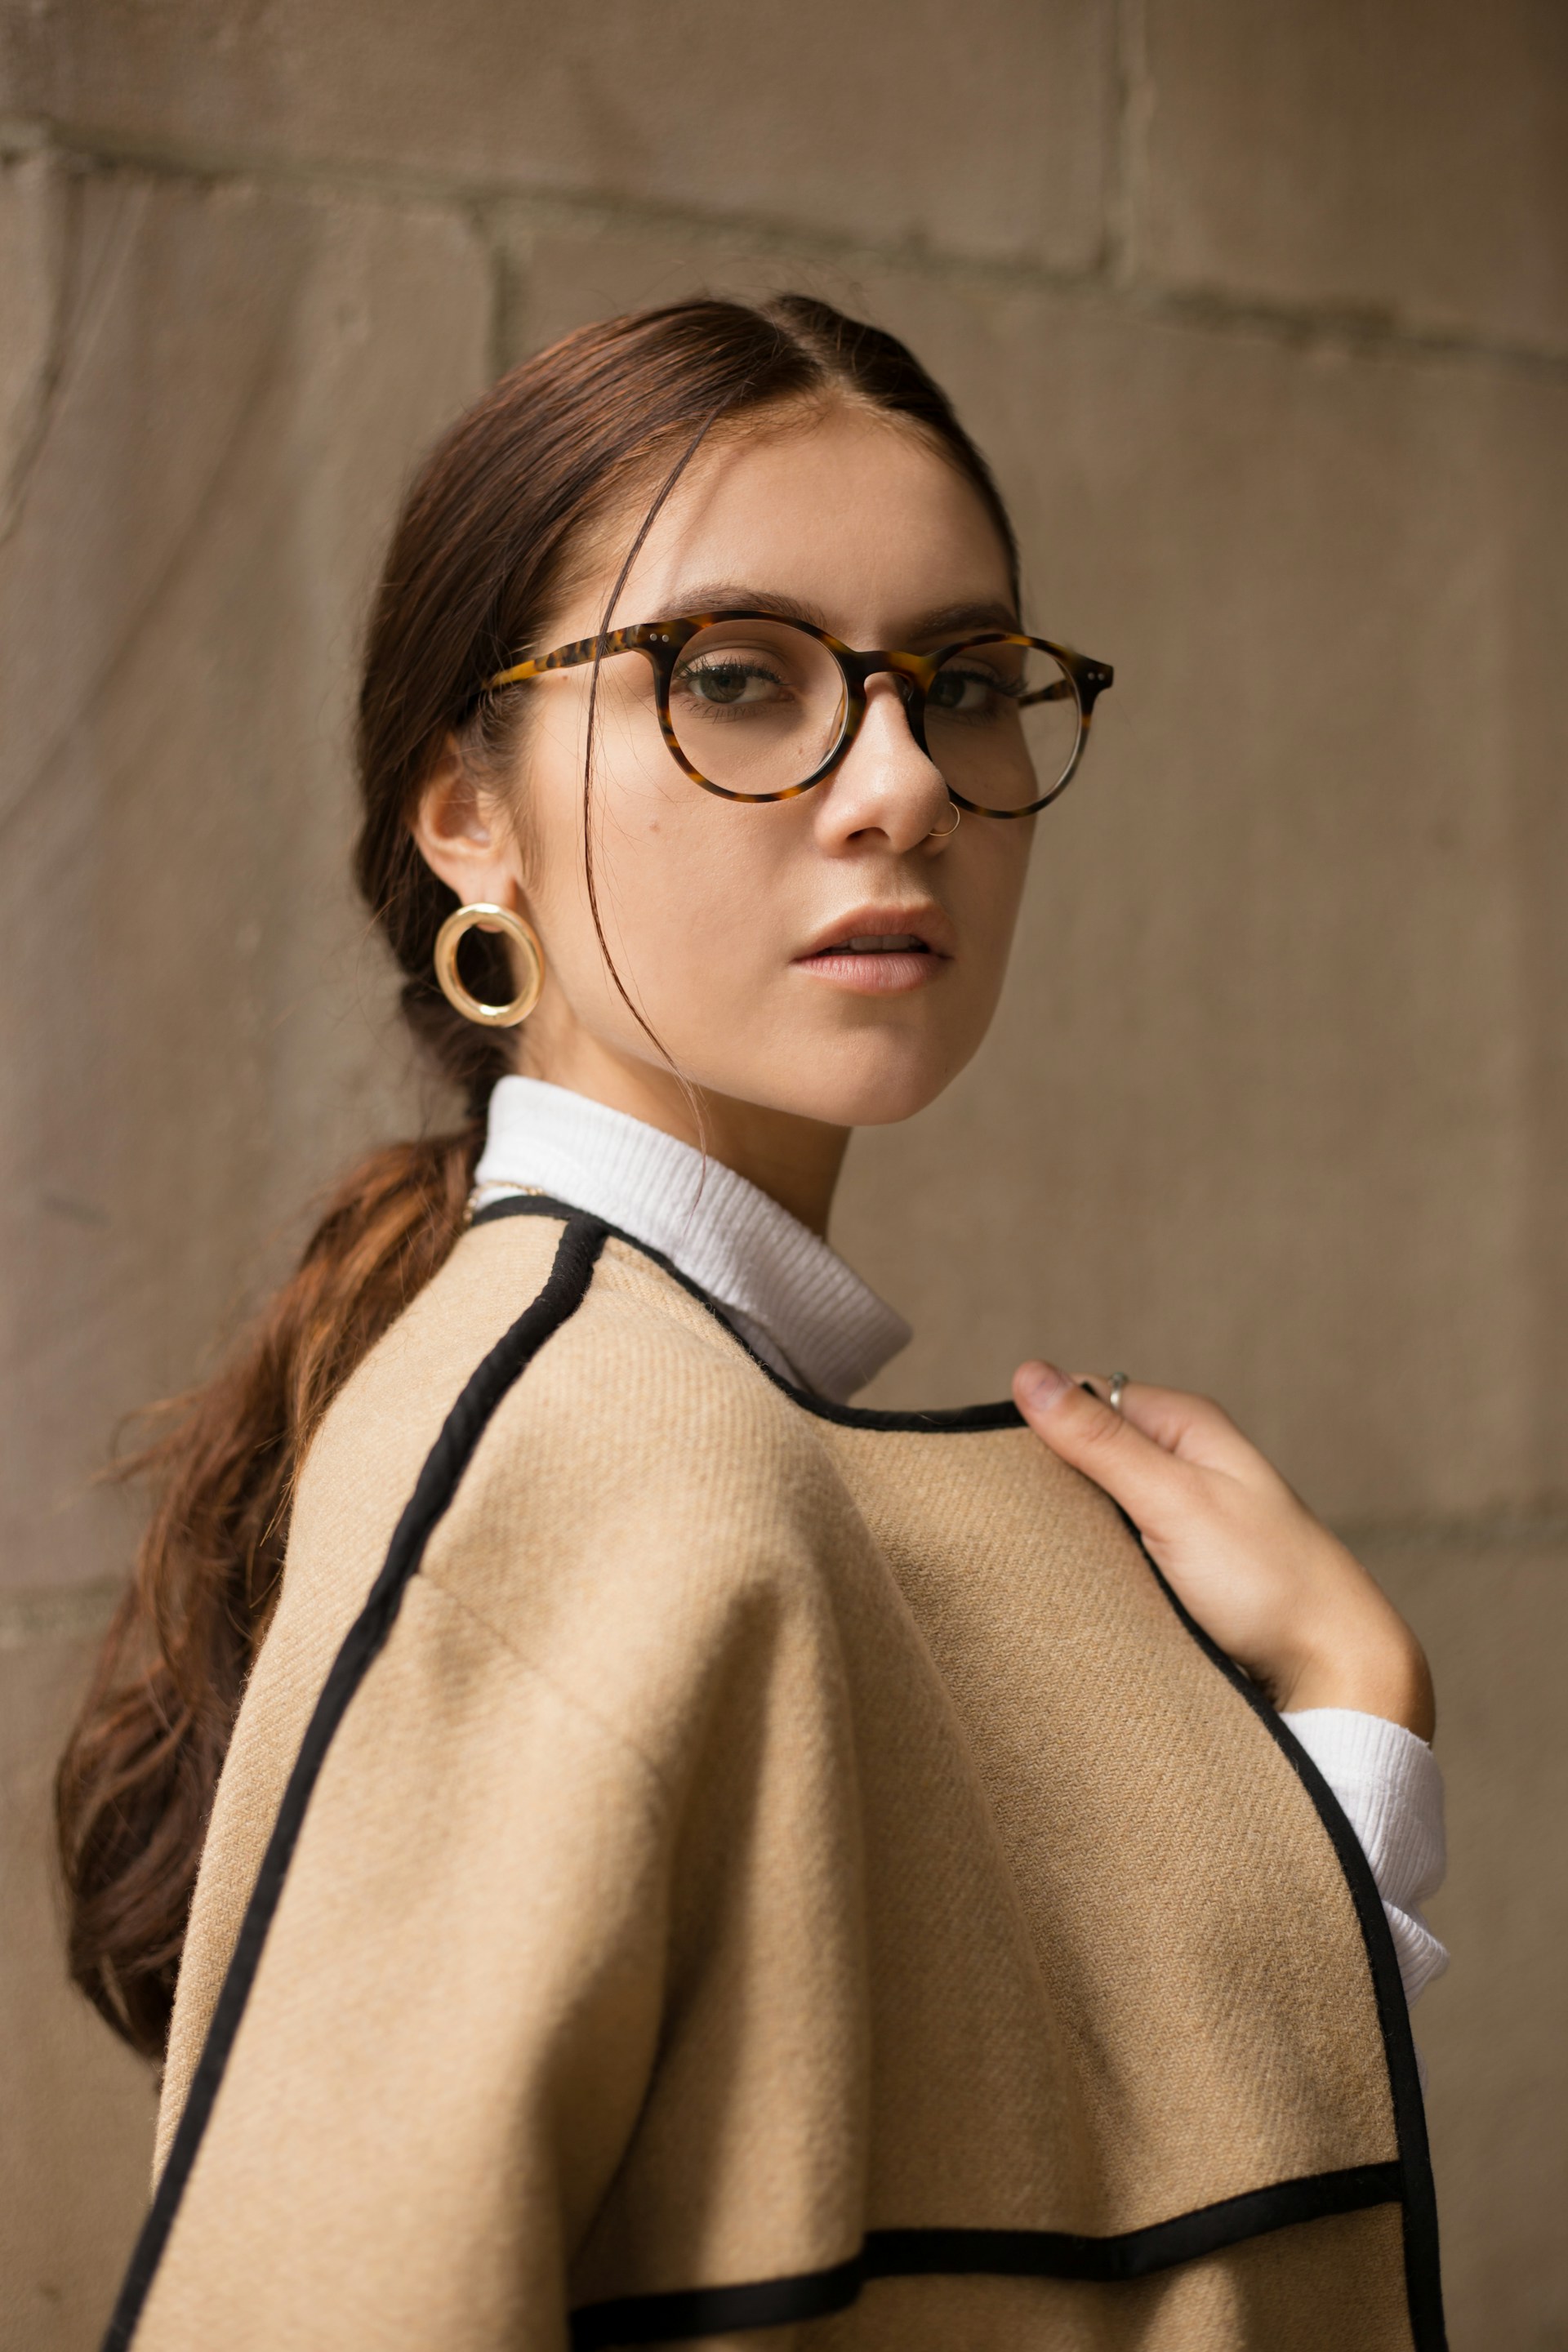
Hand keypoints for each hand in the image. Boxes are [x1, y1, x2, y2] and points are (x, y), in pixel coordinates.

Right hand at [1011, 1364, 1434, 1740]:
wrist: (1334, 1669)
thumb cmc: (1267, 1581)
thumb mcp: (1173, 1500)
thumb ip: (1099, 1441)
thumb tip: (1026, 1374)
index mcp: (1186, 1425)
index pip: (1082, 1399)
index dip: (1041, 1430)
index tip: (1008, 1472)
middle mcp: (1184, 1462)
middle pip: (1086, 1455)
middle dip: (1052, 1485)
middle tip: (1026, 1525)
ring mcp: (1182, 1518)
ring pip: (1097, 1509)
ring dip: (1072, 1532)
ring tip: (1051, 1561)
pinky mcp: (1179, 1569)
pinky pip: (1115, 1553)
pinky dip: (1094, 1567)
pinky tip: (1082, 1588)